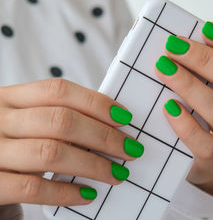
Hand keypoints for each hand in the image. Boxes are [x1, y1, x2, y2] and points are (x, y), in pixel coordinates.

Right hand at [0, 79, 142, 205]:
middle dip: (103, 136)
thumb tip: (112, 125)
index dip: (96, 103)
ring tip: (117, 173)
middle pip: (61, 120)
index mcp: (10, 98)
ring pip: (51, 153)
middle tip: (130, 149)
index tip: (125, 117)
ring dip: (93, 164)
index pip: (58, 90)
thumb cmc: (12, 148)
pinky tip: (87, 194)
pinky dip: (66, 192)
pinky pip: (33, 188)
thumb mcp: (25, 124)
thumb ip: (57, 119)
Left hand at [155, 22, 212, 196]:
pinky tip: (168, 107)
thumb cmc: (206, 110)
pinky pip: (205, 143)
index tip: (207, 28)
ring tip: (163, 69)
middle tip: (174, 46)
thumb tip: (175, 40)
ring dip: (191, 86)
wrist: (204, 156)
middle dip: (206, 60)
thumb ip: (205, 66)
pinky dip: (185, 123)